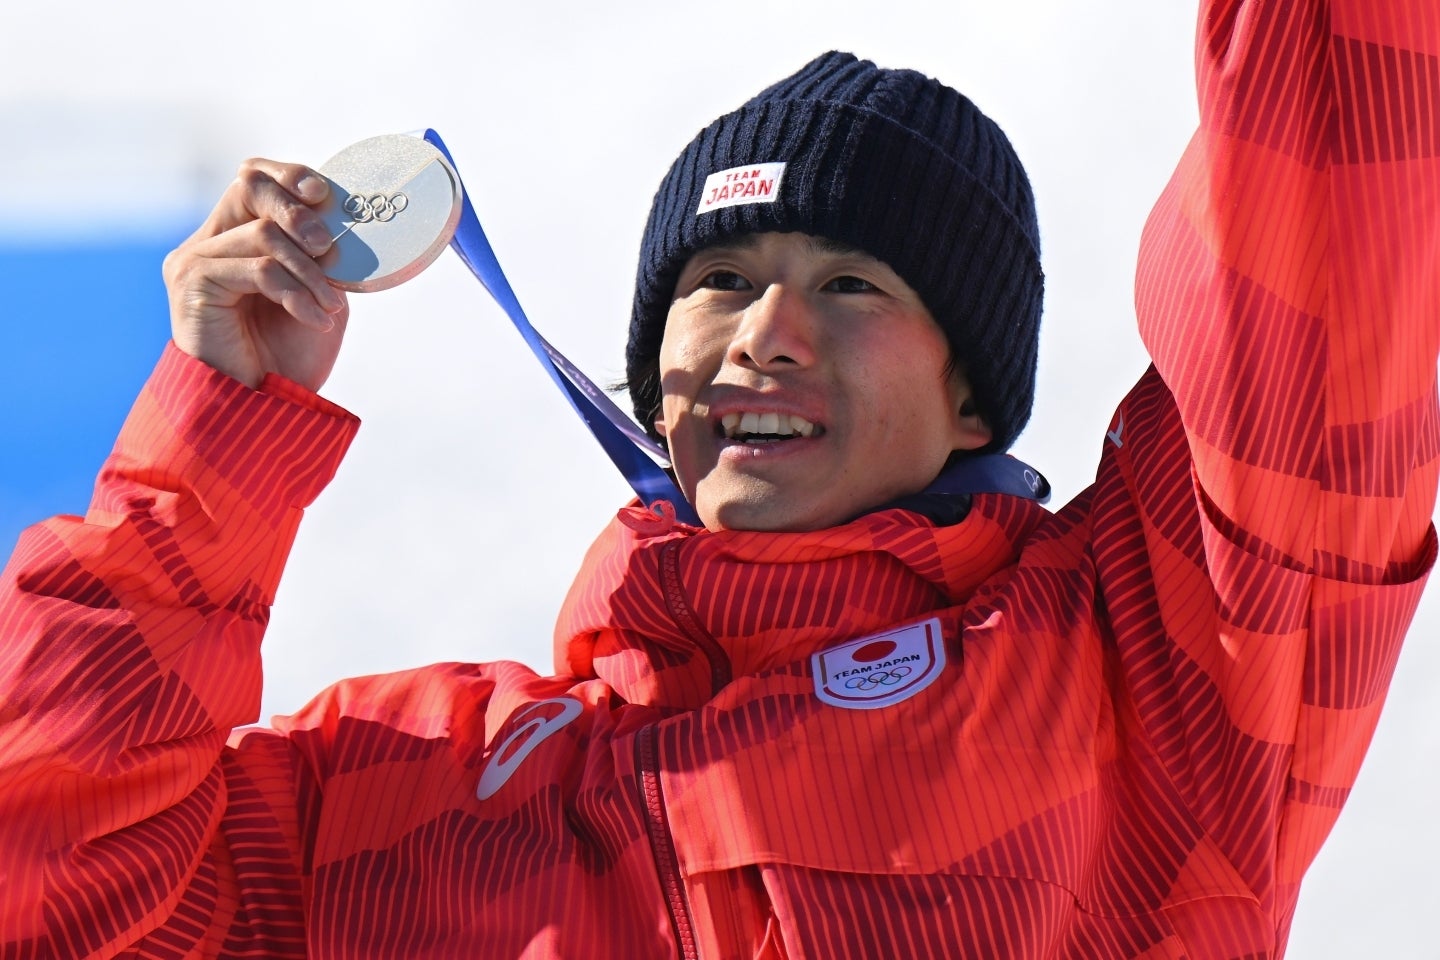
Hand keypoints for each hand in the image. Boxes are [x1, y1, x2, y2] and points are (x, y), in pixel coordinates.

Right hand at [163, 159, 349, 391]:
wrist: (261, 409)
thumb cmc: (288, 357)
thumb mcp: (319, 294)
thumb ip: (322, 256)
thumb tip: (339, 217)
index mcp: (235, 237)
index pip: (255, 181)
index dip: (290, 176)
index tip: (326, 195)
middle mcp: (209, 242)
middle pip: (250, 186)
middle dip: (299, 212)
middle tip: (330, 248)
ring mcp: (195, 260)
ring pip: (264, 234)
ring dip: (309, 271)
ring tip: (330, 306)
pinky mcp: (192, 282)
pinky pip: (258, 269)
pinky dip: (296, 292)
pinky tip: (314, 318)